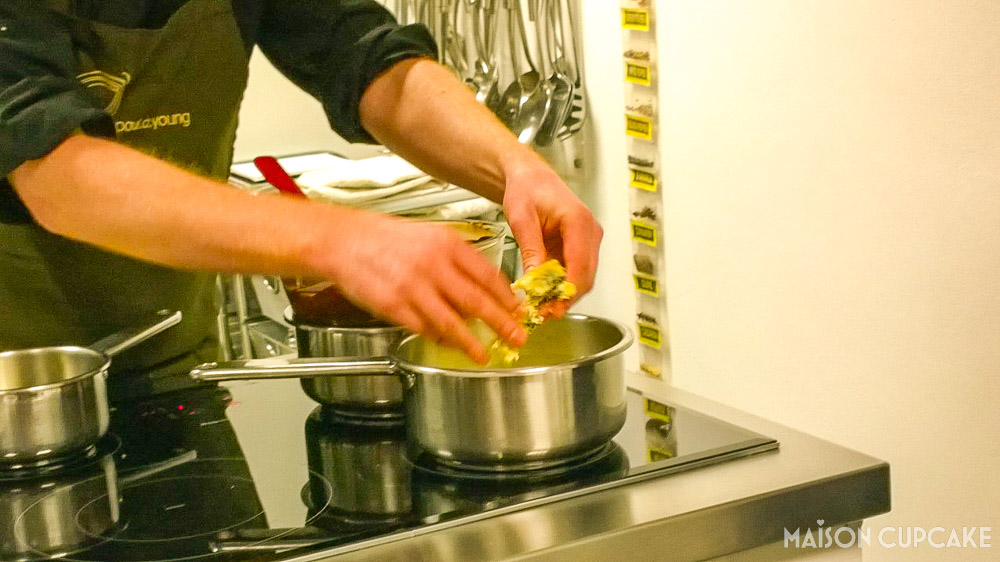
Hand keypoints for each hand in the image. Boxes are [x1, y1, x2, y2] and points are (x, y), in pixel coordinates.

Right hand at [323, 214, 526, 362]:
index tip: (518, 310)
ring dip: (471, 341)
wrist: (345, 240)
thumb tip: (483, 289)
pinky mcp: (393, 306)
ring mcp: (412, 287)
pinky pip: (423, 328)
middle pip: (476, 301)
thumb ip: (457, 260)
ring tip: (484, 354)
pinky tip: (450, 345)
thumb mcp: (430, 236)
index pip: (487, 274)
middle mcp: (433, 265)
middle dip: (501, 322)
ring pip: (451, 321)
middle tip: (517, 336)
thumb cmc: (388, 238)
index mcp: (447, 244)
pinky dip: (439, 338)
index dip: (506, 297)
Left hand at [502, 160, 602, 316]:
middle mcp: (590, 232)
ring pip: (583, 279)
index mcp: (578, 220)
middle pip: (585, 276)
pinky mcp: (581, 249)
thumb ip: (531, 249)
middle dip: (565, 299)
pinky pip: (575, 273)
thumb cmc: (527, 189)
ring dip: (563, 296)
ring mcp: (589, 241)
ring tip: (540, 308)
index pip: (580, 264)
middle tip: (542, 314)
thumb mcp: (521, 218)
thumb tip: (535, 280)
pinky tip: (545, 296)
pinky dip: (561, 287)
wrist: (531, 179)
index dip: (568, 291)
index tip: (553, 308)